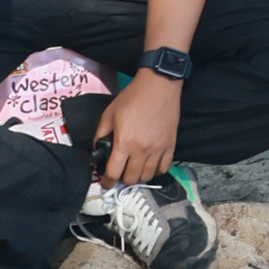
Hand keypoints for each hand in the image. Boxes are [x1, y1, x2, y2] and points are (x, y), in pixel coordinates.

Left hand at [96, 70, 183, 188]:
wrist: (159, 86)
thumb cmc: (132, 98)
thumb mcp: (109, 114)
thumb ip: (100, 134)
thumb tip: (98, 150)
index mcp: (124, 142)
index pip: (113, 173)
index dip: (107, 182)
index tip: (106, 182)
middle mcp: (142, 150)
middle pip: (131, 179)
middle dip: (122, 180)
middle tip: (120, 173)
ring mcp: (158, 149)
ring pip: (147, 177)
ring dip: (138, 177)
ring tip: (134, 170)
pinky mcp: (170, 146)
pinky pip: (163, 168)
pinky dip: (155, 171)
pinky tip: (149, 165)